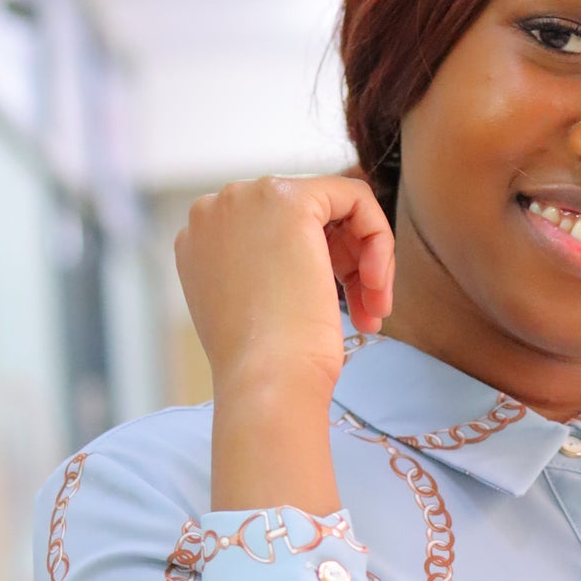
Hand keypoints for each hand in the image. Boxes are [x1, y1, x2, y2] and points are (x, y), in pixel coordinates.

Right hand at [175, 175, 393, 397]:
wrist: (267, 382)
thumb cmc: (268, 366)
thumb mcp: (259, 309)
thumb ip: (269, 273)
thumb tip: (303, 263)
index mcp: (201, 241)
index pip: (277, 232)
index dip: (321, 266)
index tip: (345, 309)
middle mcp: (215, 210)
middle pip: (307, 216)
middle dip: (348, 263)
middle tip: (368, 313)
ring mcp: (245, 198)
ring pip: (334, 206)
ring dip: (366, 259)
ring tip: (375, 308)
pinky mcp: (287, 198)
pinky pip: (355, 198)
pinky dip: (378, 240)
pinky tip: (377, 284)